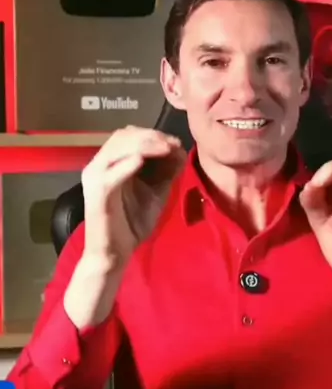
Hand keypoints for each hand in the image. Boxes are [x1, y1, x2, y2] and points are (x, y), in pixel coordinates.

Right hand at [81, 126, 186, 269]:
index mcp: (111, 163)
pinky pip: (111, 174)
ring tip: (165, 148)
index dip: (153, 134)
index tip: (176, 142)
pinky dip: (127, 164)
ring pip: (117, 148)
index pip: (130, 136)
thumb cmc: (132, 224)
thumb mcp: (156, 192)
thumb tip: (179, 149)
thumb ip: (166, 172)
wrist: (114, 253)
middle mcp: (99, 165)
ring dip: (144, 145)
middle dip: (151, 136)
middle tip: (172, 143)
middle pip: (123, 136)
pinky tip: (142, 161)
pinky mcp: (98, 193)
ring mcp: (95, 177)